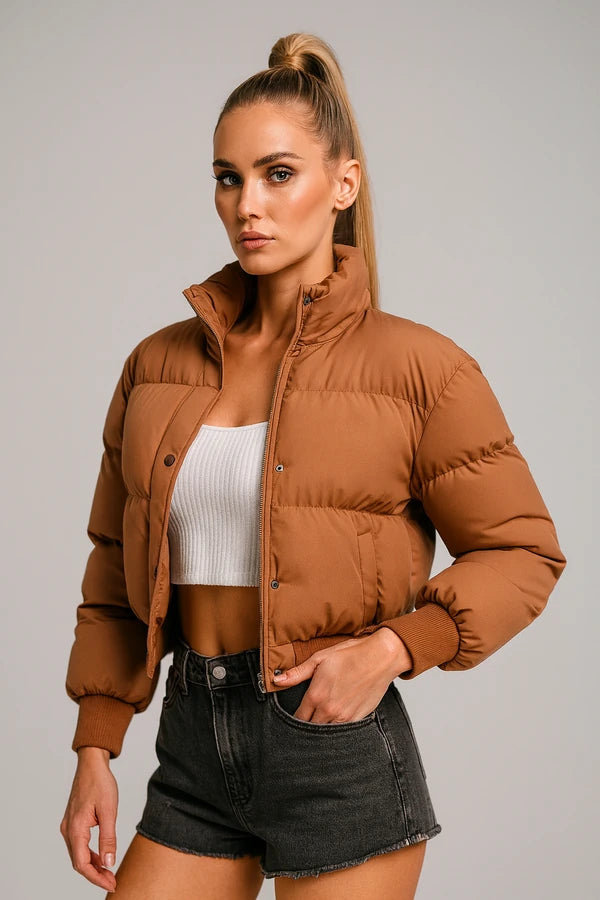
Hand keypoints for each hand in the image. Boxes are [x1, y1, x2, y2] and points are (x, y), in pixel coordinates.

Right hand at [59, 748, 117, 892]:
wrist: (92, 764)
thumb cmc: (100, 783)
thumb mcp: (109, 810)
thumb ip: (108, 838)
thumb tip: (109, 862)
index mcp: (75, 828)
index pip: (82, 863)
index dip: (96, 877)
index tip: (111, 883)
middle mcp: (68, 830)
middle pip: (78, 862)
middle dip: (95, 874)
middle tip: (113, 881)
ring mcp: (69, 826)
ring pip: (78, 855)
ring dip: (93, 866)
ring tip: (109, 873)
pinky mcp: (73, 822)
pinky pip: (79, 845)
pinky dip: (90, 854)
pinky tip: (102, 857)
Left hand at [271, 630, 410, 723]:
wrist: (380, 657)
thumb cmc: (350, 654)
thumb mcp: (320, 658)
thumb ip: (297, 673)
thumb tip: (276, 680)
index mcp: (316, 695)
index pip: (298, 717)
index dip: (293, 718)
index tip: (294, 716)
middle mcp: (328, 710)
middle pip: (310, 727)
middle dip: (306, 725)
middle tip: (305, 721)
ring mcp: (344, 716)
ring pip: (325, 731)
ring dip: (320, 729)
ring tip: (319, 723)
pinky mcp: (358, 719)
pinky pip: (342, 731)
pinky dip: (336, 728)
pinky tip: (335, 721)